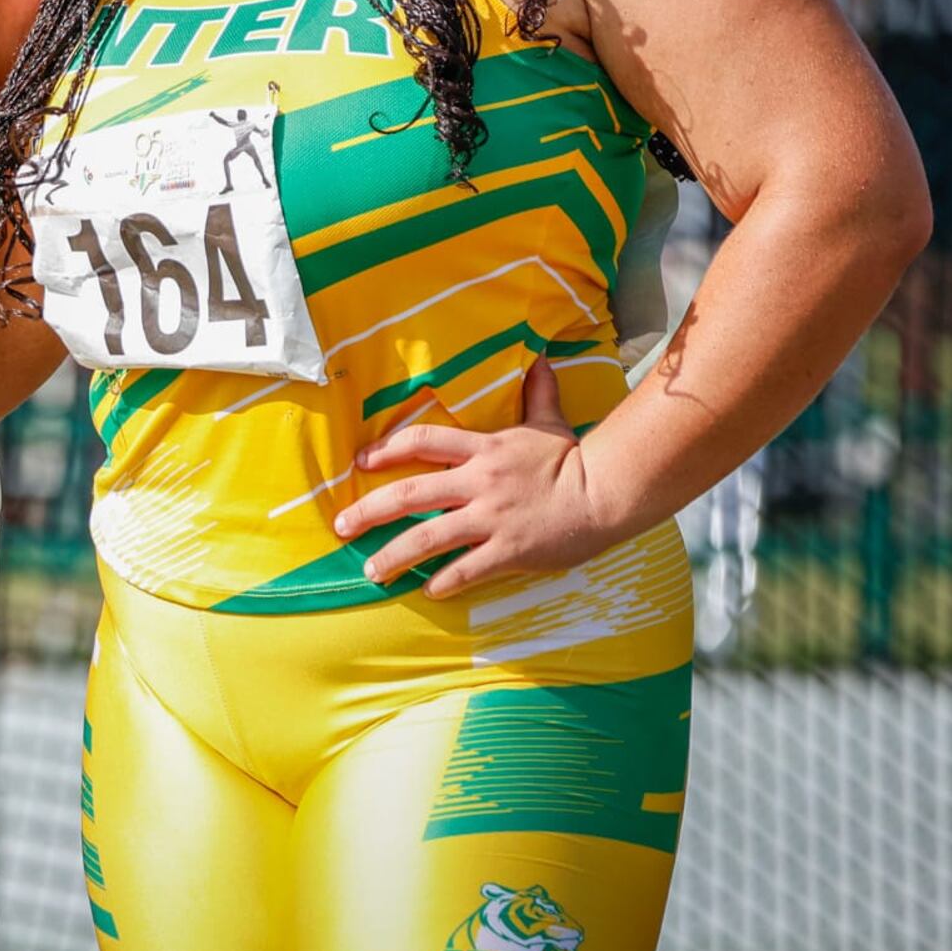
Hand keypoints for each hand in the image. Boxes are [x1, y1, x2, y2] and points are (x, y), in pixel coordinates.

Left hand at [333, 359, 619, 598]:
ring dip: (395, 556)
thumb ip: (537, 392)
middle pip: (411, 493)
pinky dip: (444, 582)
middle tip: (342, 526)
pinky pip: (468, 569)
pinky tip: (427, 592)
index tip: (360, 461)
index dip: (387, 449)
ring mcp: (492, 518)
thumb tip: (539, 358)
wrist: (609, 493)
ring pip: (429, 537)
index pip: (423, 441)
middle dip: (370, 510)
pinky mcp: (510, 550)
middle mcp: (479, 482)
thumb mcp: (550, 422)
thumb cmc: (577, 459)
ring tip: (371, 570)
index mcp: (484, 450)